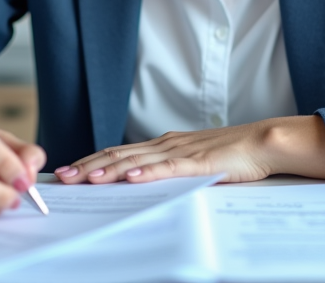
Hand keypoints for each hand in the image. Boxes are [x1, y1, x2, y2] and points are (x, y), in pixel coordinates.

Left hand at [55, 121, 274, 184]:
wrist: (262, 141)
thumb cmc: (232, 154)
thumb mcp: (193, 162)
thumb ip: (170, 169)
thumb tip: (143, 183)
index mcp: (164, 144)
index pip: (120, 153)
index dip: (92, 161)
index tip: (69, 170)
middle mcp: (167, 144)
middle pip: (120, 155)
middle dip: (89, 166)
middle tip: (62, 177)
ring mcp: (181, 152)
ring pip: (137, 161)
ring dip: (109, 170)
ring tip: (85, 178)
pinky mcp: (198, 162)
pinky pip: (168, 168)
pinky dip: (147, 173)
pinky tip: (130, 178)